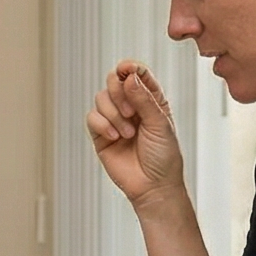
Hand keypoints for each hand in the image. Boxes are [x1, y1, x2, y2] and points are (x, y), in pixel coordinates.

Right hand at [85, 60, 187, 215]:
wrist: (153, 186)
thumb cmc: (163, 156)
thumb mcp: (159, 124)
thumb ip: (144, 99)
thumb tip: (128, 77)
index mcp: (150, 99)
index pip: (137, 74)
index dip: (130, 68)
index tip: (126, 70)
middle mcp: (131, 106)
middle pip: (114, 81)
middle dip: (118, 92)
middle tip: (130, 111)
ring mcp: (114, 120)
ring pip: (101, 98)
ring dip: (113, 114)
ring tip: (128, 133)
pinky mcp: (100, 134)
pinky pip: (92, 117)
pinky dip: (102, 124)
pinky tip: (116, 137)